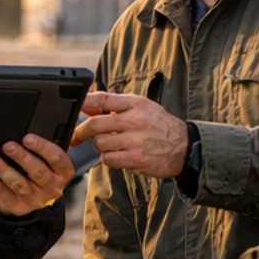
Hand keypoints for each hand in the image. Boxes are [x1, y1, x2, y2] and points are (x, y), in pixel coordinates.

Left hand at [0, 134, 74, 216]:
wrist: (32, 197)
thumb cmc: (41, 170)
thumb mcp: (48, 161)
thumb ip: (43, 149)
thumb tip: (26, 130)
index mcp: (63, 173)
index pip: (57, 159)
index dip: (42, 147)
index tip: (28, 137)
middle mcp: (52, 187)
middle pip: (38, 172)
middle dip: (22, 157)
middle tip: (8, 145)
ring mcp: (35, 199)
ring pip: (18, 183)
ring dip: (3, 169)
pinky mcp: (18, 206)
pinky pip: (2, 192)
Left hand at [70, 91, 187, 177]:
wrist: (185, 147)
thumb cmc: (159, 125)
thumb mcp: (141, 107)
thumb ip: (114, 105)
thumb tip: (87, 105)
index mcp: (135, 104)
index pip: (102, 99)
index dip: (83, 103)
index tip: (73, 109)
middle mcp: (135, 120)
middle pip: (95, 124)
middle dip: (80, 132)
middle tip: (75, 136)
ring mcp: (135, 140)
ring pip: (100, 143)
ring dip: (99, 146)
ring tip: (110, 145)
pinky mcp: (136, 159)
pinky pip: (108, 159)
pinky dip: (109, 158)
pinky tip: (118, 155)